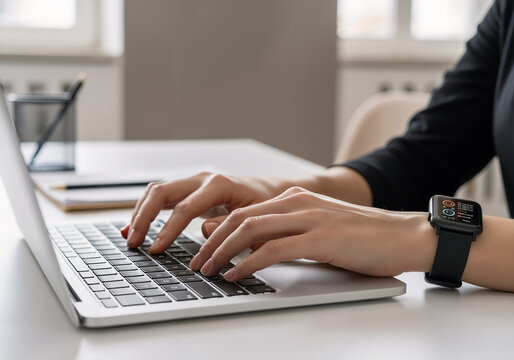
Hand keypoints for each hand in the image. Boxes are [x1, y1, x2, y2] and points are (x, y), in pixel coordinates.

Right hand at [122, 172, 286, 251]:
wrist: (270, 192)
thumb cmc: (266, 205)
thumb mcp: (255, 218)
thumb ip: (231, 225)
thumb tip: (204, 231)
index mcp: (219, 185)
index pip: (185, 208)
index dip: (168, 230)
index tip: (156, 250)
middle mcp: (202, 179)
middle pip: (162, 192)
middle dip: (144, 218)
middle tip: (134, 243)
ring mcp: (194, 183)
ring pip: (157, 192)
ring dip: (140, 213)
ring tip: (130, 238)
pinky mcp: (190, 191)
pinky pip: (162, 198)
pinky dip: (146, 211)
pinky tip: (135, 228)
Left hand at [189, 187, 435, 280]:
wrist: (403, 235)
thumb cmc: (363, 237)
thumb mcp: (318, 228)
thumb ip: (288, 233)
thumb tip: (255, 248)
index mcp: (295, 198)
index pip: (245, 212)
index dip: (219, 231)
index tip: (203, 249)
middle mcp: (298, 203)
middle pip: (241, 219)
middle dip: (212, 242)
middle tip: (197, 262)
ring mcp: (309, 218)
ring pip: (251, 230)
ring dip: (223, 252)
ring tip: (209, 270)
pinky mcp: (320, 238)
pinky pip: (274, 250)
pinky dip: (249, 263)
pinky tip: (237, 274)